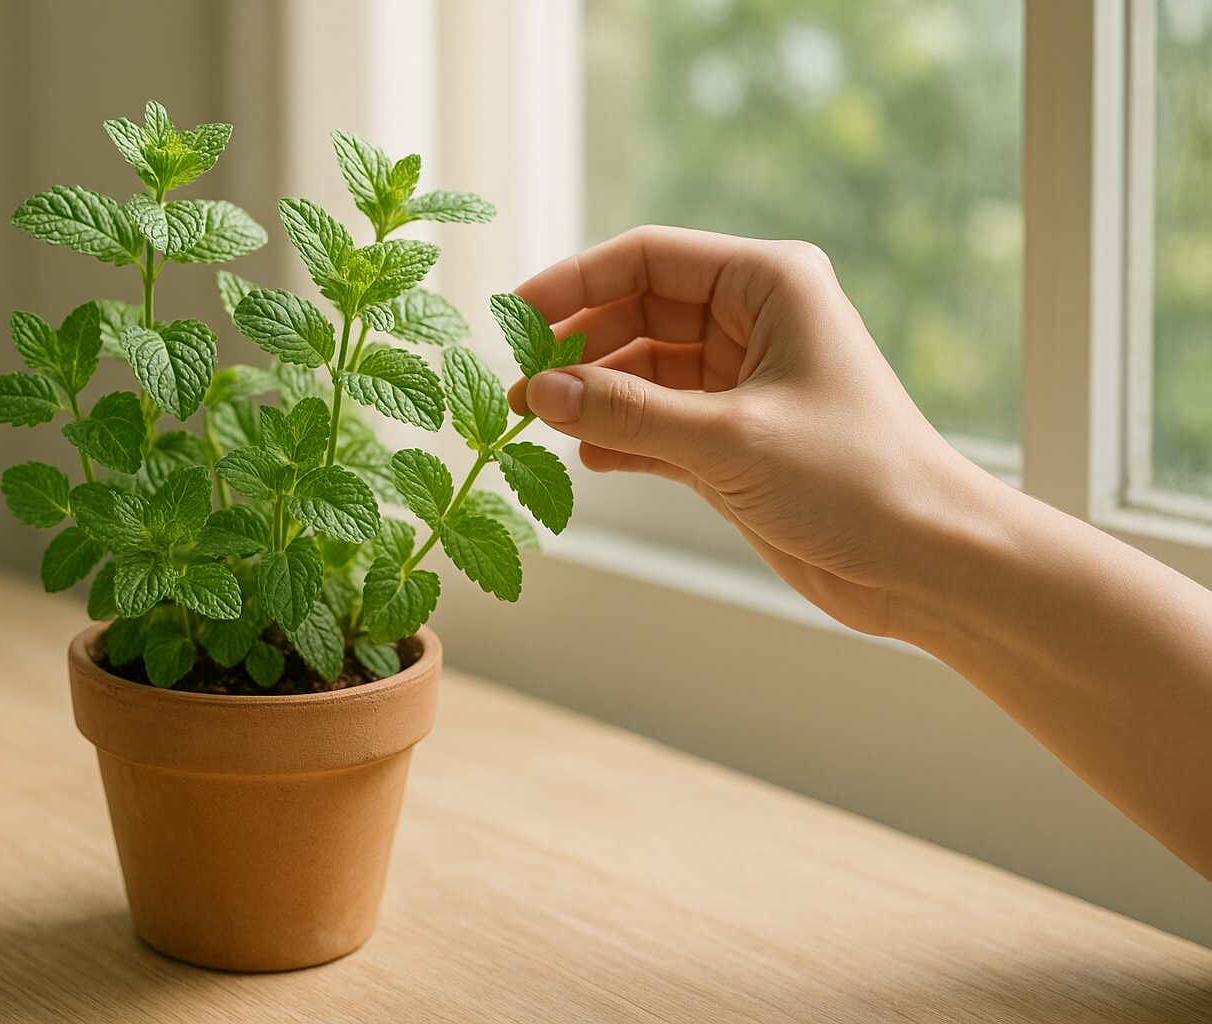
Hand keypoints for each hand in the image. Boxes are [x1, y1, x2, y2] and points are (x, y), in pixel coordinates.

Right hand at [510, 226, 997, 635]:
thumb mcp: (729, 441)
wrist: (926, 561)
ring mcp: (742, 383)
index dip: (574, 283)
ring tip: (534, 423)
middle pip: (636, 313)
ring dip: (592, 399)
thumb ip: (627, 414)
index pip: (648, 259)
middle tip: (513, 383)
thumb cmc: (856, 479)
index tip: (512, 315)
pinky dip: (619, 440)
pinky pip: (657, 424)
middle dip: (576, 348)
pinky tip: (584, 460)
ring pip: (641, 373)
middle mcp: (755, 323)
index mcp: (769, 284)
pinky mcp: (735, 440)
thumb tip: (537, 390)